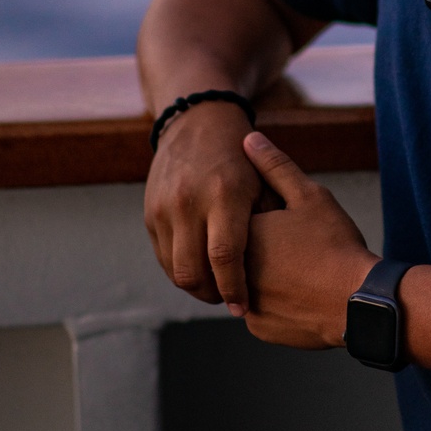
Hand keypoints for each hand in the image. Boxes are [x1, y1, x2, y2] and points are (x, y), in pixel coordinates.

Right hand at [144, 104, 274, 312]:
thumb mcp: (264, 184)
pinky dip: (181, 270)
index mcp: (224, 195)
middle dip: (213, 295)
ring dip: (195, 287)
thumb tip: (281, 272)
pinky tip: (202, 270)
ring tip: (217, 288)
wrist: (199, 122)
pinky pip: (163, 256)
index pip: (225, 258)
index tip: (243, 307)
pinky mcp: (150, 213)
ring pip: (174, 269)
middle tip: (230, 302)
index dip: (235, 289)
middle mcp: (189, 202)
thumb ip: (269, 225)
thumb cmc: (242, 159)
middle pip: (193, 272)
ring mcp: (164, 208)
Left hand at [241, 132, 377, 347]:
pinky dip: (278, 303)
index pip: (239, 219)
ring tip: (304, 272)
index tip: (292, 225)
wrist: (359, 303)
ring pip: (250, 283)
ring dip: (269, 277)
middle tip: (301, 250)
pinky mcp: (260, 328)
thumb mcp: (309, 197)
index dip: (269, 219)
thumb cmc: (336, 245)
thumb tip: (249, 138)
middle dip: (266, 248)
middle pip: (242, 253)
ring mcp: (245, 303)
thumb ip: (275, 166)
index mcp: (241, 235)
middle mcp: (234, 271)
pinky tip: (303, 295)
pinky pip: (262, 311)